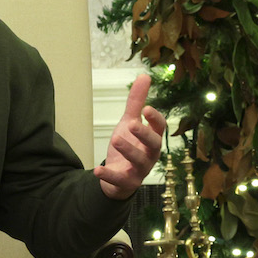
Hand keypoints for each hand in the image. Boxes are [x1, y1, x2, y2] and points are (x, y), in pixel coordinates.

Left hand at [95, 73, 166, 199]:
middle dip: (144, 134)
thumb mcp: (129, 122)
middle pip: (154, 145)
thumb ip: (136, 102)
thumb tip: (144, 75)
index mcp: (152, 138)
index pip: (160, 128)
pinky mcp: (127, 183)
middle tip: (132, 124)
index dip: (155, 118)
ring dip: (128, 151)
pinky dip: (109, 176)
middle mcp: (150, 154)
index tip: (146, 108)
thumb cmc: (129, 146)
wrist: (118, 177)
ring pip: (139, 161)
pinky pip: (120, 180)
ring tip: (115, 139)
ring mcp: (140, 170)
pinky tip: (97, 170)